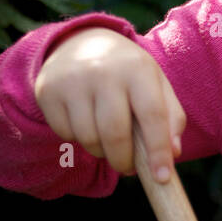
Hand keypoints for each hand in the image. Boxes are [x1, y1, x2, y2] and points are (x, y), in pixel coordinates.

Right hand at [34, 28, 185, 179]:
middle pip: (115, 134)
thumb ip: (171, 117)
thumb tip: (173, 153)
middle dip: (124, 160)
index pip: (152, 115)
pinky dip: (78, 139)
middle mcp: (103, 71)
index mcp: (137, 68)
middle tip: (128, 167)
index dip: (158, 150)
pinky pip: (66, 134)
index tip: (162, 178)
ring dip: (101, 152)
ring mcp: (72, 80)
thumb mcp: (156, 84)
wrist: (80, 42)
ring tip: (108, 141)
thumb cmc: (127, 72)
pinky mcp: (48, 91)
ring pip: (88, 139)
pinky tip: (85, 123)